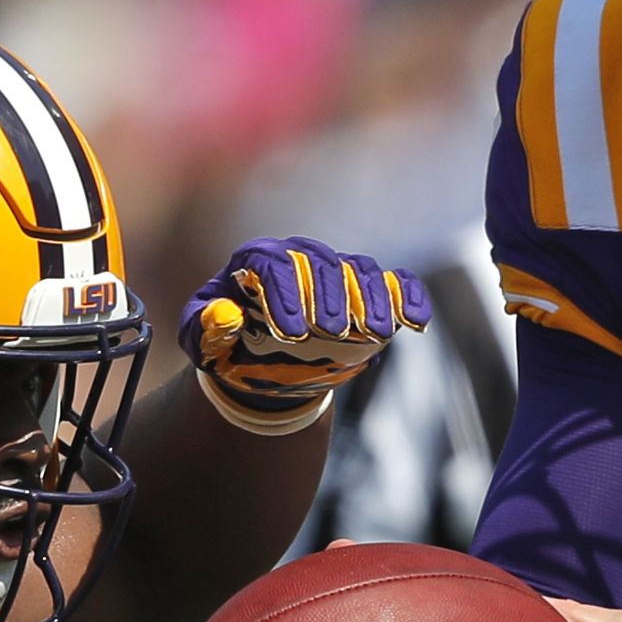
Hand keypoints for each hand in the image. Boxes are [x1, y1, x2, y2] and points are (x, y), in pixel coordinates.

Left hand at [181, 239, 426, 433]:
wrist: (262, 362)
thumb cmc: (229, 347)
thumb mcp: (204, 344)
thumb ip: (206, 330)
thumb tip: (227, 314)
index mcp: (256, 262)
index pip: (274, 264)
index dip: (284, 295)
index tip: (292, 333)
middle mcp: (300, 260)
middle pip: (321, 264)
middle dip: (330, 298)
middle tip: (333, 332)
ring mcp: (336, 276)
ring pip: (359, 271)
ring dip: (371, 300)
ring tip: (375, 334)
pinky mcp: (366, 295)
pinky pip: (394, 284)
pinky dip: (408, 298)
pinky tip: (417, 322)